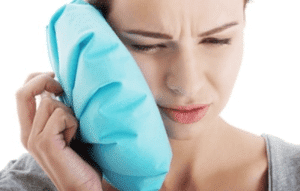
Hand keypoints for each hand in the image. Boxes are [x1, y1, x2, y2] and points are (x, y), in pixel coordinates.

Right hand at [15, 72, 102, 190]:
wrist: (85, 185)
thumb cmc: (81, 157)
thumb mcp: (67, 130)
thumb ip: (58, 112)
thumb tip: (59, 89)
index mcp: (30, 129)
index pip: (21, 93)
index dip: (36, 78)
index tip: (56, 79)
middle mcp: (27, 133)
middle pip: (24, 92)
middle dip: (45, 82)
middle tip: (63, 89)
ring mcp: (34, 139)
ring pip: (49, 102)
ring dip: (69, 110)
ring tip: (75, 129)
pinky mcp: (45, 143)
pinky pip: (61, 114)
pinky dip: (73, 121)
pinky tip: (76, 136)